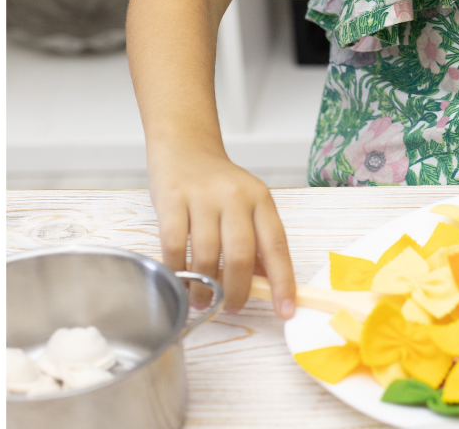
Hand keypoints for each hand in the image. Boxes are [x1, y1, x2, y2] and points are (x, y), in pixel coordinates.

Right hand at [149, 147, 295, 317]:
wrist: (186, 147)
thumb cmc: (218, 184)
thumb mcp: (246, 204)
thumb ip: (255, 239)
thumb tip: (265, 285)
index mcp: (260, 199)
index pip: (277, 245)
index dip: (283, 281)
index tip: (286, 310)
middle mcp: (236, 196)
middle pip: (242, 255)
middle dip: (237, 291)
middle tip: (231, 306)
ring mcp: (203, 197)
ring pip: (208, 255)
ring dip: (205, 288)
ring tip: (202, 300)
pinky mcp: (173, 199)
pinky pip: (176, 246)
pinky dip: (178, 272)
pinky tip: (180, 280)